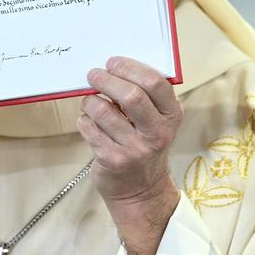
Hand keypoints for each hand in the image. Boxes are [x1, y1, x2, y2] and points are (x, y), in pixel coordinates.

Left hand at [77, 57, 182, 254]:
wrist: (141, 191)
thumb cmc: (144, 145)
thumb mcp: (157, 121)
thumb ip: (144, 96)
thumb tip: (112, 67)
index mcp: (171, 116)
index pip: (155, 83)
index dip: (130, 67)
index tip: (113, 62)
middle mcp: (157, 133)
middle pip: (130, 95)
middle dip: (106, 79)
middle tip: (93, 74)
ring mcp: (135, 149)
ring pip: (103, 110)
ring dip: (90, 101)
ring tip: (90, 102)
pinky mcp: (112, 159)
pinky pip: (89, 128)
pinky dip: (84, 120)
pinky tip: (89, 123)